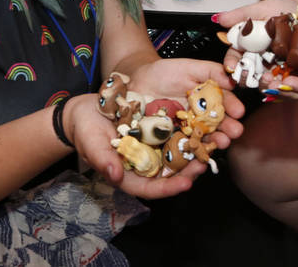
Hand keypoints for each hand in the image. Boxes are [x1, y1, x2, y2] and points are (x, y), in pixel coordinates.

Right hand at [64, 62, 242, 198]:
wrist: (86, 109)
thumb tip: (115, 176)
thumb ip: (102, 160)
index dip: (169, 188)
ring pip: (178, 154)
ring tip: (213, 142)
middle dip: (190, 170)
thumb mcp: (90, 143)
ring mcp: (154, 147)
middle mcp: (146, 163)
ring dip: (196, 149)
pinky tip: (204, 123)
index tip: (186, 183)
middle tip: (205, 161)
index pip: (152, 188)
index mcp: (130, 174)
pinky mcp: (159, 131)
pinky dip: (191, 130)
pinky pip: (177, 133)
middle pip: (171, 174)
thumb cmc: (85, 130)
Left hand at [129, 57, 243, 148]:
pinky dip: (193, 149)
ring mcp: (188, 129)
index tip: (239, 111)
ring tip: (222, 142)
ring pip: (204, 137)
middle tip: (235, 131)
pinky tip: (200, 151)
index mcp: (208, 98)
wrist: (138, 83)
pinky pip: (184, 146)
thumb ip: (211, 71)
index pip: (224, 103)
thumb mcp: (189, 67)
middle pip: (218, 123)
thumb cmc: (164, 73)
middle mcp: (201, 115)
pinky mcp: (174, 139)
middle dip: (228, 128)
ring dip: (215, 141)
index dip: (232, 107)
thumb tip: (232, 79)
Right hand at [215, 0, 297, 76]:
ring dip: (263, 83)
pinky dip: (281, 83)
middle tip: (248, 78)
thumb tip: (220, 18)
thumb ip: (240, 15)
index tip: (230, 67)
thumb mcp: (260, 9)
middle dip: (246, 78)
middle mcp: (258, 57)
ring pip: (263, 79)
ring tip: (268, 80)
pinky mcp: (288, 70)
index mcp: (247, 44)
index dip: (230, 62)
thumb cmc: (282, 8)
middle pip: (247, 72)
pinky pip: (282, 80)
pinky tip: (282, 82)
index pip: (234, 56)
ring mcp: (273, 65)